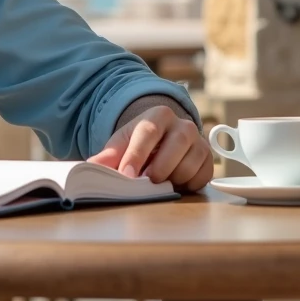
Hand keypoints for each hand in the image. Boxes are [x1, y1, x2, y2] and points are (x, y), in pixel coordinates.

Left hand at [87, 105, 212, 191]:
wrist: (165, 140)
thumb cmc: (140, 143)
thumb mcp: (122, 143)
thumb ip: (107, 156)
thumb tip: (90, 168)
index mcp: (159, 115)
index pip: (148, 132)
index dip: (136, 155)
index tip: (127, 176)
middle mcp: (183, 125)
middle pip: (175, 146)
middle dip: (158, 168)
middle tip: (146, 182)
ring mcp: (199, 142)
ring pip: (189, 165)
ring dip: (172, 179)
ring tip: (158, 179)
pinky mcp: (208, 160)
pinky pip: (201, 177)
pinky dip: (186, 185)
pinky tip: (174, 181)